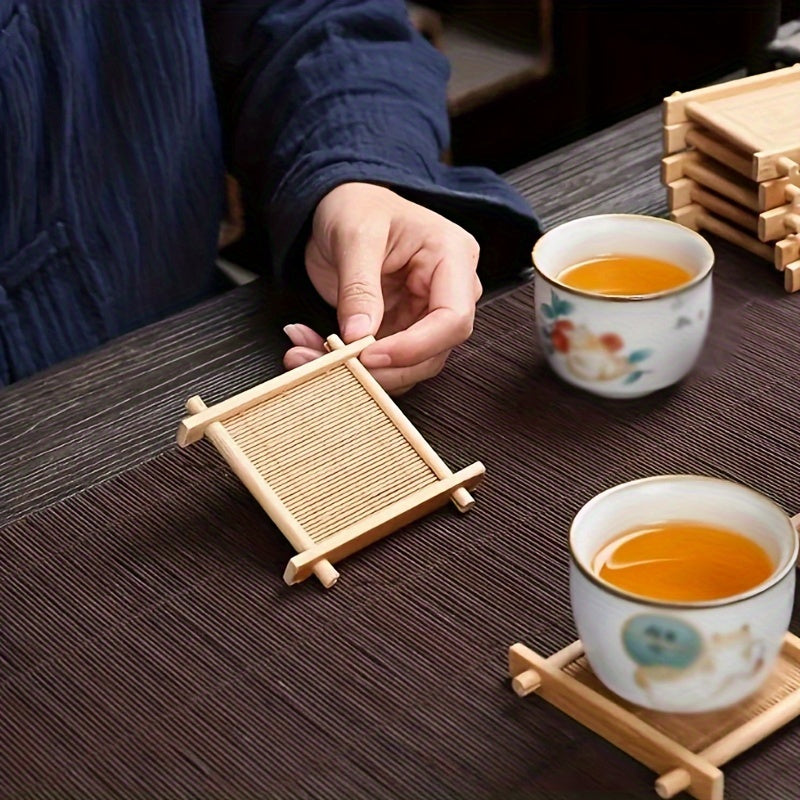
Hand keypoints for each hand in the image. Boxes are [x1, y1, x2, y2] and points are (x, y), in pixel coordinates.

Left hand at [283, 183, 481, 393]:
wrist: (340, 206)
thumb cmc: (357, 205)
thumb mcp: (354, 236)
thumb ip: (359, 287)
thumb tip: (358, 336)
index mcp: (452, 257)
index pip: (453, 319)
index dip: (415, 347)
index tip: (369, 355)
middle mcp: (447, 291)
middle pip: (434, 352)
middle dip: (384, 369)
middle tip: (336, 365)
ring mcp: (425, 315)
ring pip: (408, 367)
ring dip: (360, 373)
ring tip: (306, 354)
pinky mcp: (401, 330)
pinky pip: (382, 362)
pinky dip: (347, 365)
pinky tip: (311, 348)